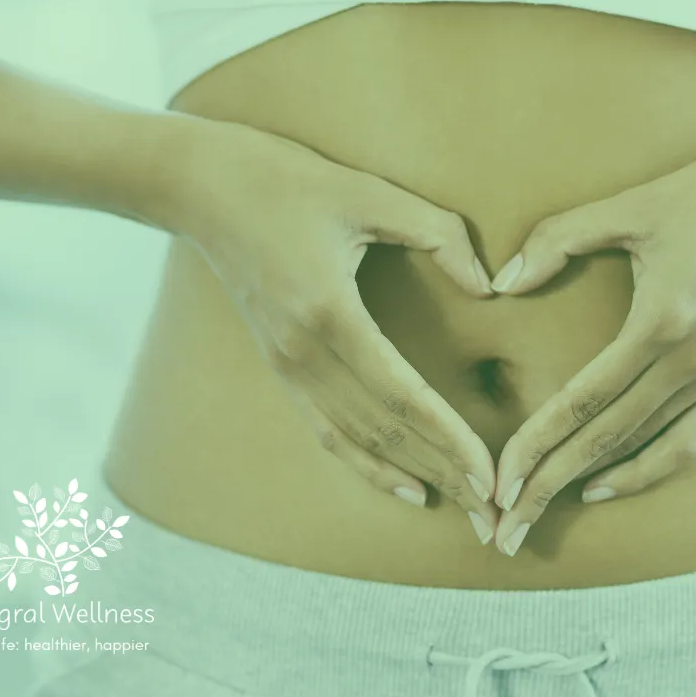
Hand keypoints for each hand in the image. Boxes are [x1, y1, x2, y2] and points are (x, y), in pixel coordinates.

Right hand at [172, 120, 500, 543]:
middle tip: (493, 515)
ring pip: (357, 440)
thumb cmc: (288, 181)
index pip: (402, 396)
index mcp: (329, 313)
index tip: (490, 476)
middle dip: (443, 474)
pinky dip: (367, 464)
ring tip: (461, 510)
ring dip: (412, 477)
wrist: (202, 187)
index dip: (449, 439)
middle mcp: (304, 353)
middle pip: (384, 431)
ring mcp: (287, 366)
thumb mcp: (371, 192)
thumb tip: (489, 287)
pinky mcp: (281, 367)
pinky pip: (328, 430)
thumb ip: (440, 235)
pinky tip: (406, 486)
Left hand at [487, 131, 695, 554]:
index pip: (582, 402)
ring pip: (646, 448)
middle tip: (504, 530)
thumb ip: (558, 239)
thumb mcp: (631, 205)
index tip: (498, 484)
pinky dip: (647, 469)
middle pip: (606, 440)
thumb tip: (500, 281)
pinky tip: (606, 484)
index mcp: (662, 321)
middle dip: (548, 486)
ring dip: (591, 486)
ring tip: (543, 516)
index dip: (535, 447)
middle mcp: (695, 361)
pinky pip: (689, 441)